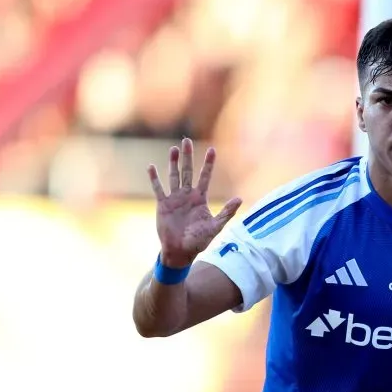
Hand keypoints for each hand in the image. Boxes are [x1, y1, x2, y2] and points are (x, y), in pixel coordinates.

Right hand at [148, 138, 242, 267]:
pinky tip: (151, 167)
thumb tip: (240, 199)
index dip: (208, 164)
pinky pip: (158, 189)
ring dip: (173, 163)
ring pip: (173, 176)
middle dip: (187, 156)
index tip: (212, 150)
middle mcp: (187, 196)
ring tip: (173, 148)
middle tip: (187, 140)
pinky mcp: (163, 205)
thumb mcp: (215, 226)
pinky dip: (155, 179)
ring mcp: (174, 199)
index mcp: (200, 199)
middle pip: (187, 171)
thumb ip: (227, 212)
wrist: (181, 252)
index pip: (205, 177)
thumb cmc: (199, 241)